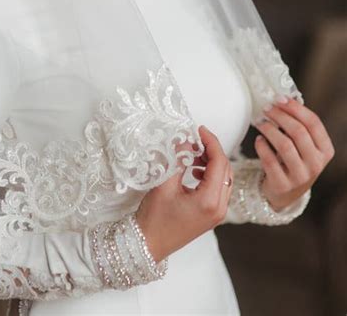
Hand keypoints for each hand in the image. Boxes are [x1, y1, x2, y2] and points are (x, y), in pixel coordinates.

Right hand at [135, 125, 233, 262]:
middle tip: (196, 139)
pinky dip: (210, 175)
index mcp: (210, 201)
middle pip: (226, 170)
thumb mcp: (165, 184)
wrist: (149, 245)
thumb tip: (186, 140)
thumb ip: (178, 159)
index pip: (219, 163)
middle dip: (212, 151)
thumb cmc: (154, 218)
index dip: (211, 142)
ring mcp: (217, 214)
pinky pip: (219, 189)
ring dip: (212, 162)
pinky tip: (193, 170)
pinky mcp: (211, 215)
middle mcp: (219, 208)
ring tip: (193, 154)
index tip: (199, 130)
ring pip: (224, 179)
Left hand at [254, 97, 334, 210]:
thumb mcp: (303, 146)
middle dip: (280, 116)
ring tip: (261, 122)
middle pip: (298, 132)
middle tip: (267, 109)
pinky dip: (262, 146)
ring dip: (269, 129)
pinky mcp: (282, 185)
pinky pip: (270, 160)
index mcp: (325, 151)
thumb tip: (283, 99)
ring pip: (284, 145)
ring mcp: (300, 177)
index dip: (295, 108)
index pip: (314, 123)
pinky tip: (259, 139)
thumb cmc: (293, 161)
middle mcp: (316, 165)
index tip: (280, 99)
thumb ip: (298, 125)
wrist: (285, 193)